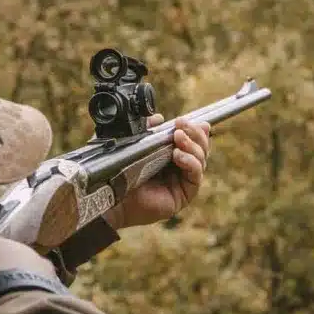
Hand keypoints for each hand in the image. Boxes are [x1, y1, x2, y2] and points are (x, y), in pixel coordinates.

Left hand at [104, 115, 210, 229]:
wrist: (112, 195)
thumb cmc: (118, 172)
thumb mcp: (130, 143)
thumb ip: (145, 130)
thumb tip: (158, 118)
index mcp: (169, 155)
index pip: (190, 140)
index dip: (193, 129)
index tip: (184, 120)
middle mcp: (178, 168)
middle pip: (200, 148)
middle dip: (193, 133)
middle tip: (181, 124)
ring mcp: (182, 181)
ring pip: (200, 159)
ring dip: (192, 145)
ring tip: (178, 137)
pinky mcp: (184, 195)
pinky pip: (196, 176)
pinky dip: (190, 162)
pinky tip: (178, 156)